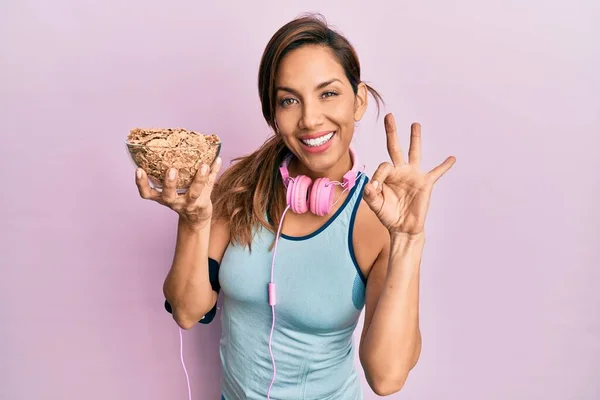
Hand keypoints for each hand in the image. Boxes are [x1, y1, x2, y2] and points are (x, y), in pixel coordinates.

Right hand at [135, 157, 221, 227]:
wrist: (196, 219)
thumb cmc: (180, 199)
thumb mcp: (171, 190)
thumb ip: (167, 173)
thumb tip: (169, 144)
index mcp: (163, 198)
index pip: (147, 194)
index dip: (141, 183)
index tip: (138, 170)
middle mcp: (174, 202)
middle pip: (169, 195)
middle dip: (169, 183)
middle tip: (171, 170)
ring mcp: (189, 204)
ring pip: (194, 192)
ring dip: (199, 179)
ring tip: (203, 165)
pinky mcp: (203, 202)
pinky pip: (210, 186)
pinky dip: (214, 172)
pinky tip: (217, 160)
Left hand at [363, 113, 454, 235]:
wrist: (403, 228)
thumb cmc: (388, 215)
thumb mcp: (376, 206)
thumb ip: (370, 196)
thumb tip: (368, 186)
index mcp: (386, 175)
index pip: (382, 166)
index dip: (378, 176)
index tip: (374, 189)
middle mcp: (400, 171)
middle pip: (395, 147)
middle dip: (392, 131)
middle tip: (389, 116)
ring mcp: (413, 175)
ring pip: (415, 152)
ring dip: (415, 138)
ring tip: (415, 124)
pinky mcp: (425, 183)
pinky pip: (437, 172)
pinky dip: (444, 166)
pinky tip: (452, 158)